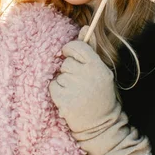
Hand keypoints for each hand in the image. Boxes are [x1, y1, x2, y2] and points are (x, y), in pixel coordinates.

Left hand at [49, 32, 148, 154]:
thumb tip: (84, 28)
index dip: (71, 50)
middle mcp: (87, 77)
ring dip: (64, 81)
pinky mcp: (63, 100)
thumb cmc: (100, 96)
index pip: (77, 47)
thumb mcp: (102, 71)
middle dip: (69, 70)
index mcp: (98, 68)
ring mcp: (74, 89)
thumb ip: (92, 49)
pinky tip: (69, 99)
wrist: (101, 127)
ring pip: (59, 74)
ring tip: (76, 92)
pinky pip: (53, 86)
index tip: (71, 55)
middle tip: (79, 83)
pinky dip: (58, 91)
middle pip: (66, 62)